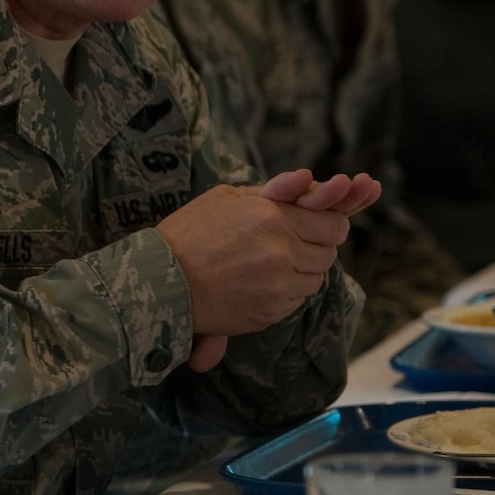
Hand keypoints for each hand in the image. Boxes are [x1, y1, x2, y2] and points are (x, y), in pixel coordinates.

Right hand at [175, 169, 379, 371]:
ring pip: (316, 279)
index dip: (327, 224)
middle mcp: (282, 252)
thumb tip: (309, 183)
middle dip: (314, 248)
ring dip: (302, 272)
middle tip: (289, 246)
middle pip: (329, 253)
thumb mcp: (226, 197)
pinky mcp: (271, 311)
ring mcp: (278, 285)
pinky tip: (259, 284)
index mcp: (273, 217)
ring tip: (270, 266)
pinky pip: (297, 301)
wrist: (159, 280)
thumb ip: (273, 192)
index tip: (313, 227)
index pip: (334, 224)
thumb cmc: (189, 233)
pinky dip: (285, 293)